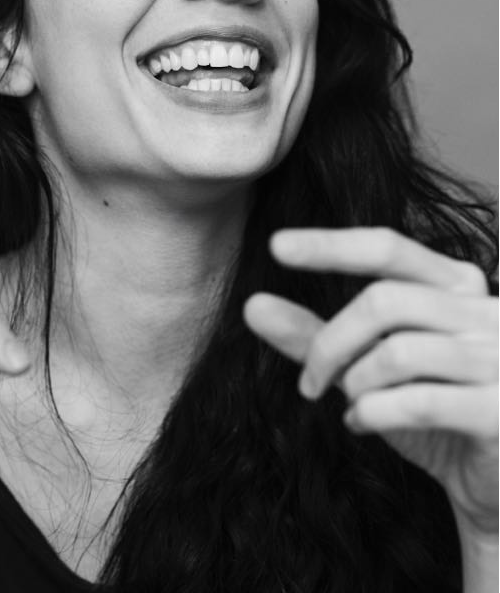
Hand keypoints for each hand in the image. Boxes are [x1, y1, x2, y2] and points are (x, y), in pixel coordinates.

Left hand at [243, 228, 497, 535]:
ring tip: (349, 403)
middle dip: (329, 342)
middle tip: (309, 383)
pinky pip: (419, 401)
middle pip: (382, 301)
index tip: (277, 246)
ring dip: (354, 383)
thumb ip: (316, 335)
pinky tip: (362, 423)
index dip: (330, 245)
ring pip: (397, 352)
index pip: (387, 247)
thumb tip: (253, 306)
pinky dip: (374, 414)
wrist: (492, 482)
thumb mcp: (369, 367)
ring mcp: (499, 358)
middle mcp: (485, 310)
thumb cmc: (432, 412)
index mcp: (457, 284)